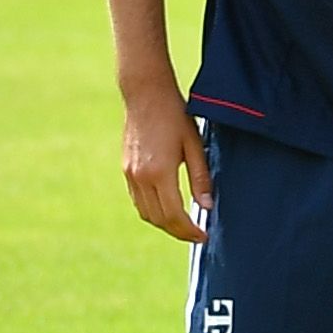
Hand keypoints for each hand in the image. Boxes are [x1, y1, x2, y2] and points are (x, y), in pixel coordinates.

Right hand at [121, 82, 211, 242]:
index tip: (204, 237)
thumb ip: (201, 178)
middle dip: (178, 232)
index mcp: (159, 172)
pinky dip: (153, 211)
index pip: (174, 215)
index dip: (189, 231)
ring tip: (184, 225)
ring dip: (164, 224)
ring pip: (146, 213)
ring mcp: (130, 174)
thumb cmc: (175, 116)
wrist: (145, 95)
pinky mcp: (126, 170)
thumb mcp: (195, 145)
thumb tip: (207, 206)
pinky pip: (138, 201)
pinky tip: (167, 209)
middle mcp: (141, 177)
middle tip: (197, 235)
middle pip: (159, 219)